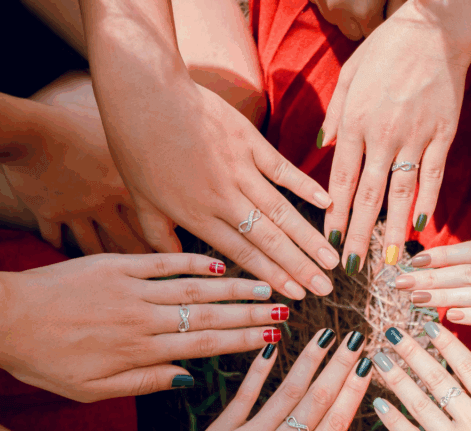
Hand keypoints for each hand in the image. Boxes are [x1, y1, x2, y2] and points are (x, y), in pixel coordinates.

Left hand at [0, 253, 284, 401]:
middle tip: (286, 310)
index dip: (243, 341)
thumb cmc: (45, 361)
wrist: (4, 319)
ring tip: (267, 285)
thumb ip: (144, 383)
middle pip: (209, 314)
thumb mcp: (92, 390)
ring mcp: (132, 287)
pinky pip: (163, 262)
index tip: (273, 339)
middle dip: (252, 313)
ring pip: (194, 287)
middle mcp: (144, 317)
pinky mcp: (117, 264)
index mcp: (140, 351)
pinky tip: (219, 263)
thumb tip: (189, 380)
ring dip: (234, 286)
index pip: (204, 345)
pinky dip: (193, 262)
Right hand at [2, 86, 164, 255]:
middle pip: (126, 238)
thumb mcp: (111, 134)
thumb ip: (131, 149)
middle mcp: (102, 204)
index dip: (162, 236)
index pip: (150, 218)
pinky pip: (55, 238)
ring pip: (93, 245)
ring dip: (104, 257)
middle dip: (140, 256)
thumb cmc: (72, 125)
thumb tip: (155, 141)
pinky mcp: (48, 214)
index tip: (171, 248)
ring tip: (114, 272)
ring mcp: (75, 212)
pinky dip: (60, 247)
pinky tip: (65, 254)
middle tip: (151, 272)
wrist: (28, 132)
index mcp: (122, 185)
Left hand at [84, 330, 373, 430]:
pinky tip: (275, 348)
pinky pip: (244, 395)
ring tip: (327, 335)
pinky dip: (260, 370)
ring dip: (309, 360)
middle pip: (316, 401)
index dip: (354, 393)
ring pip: (286, 391)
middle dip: (340, 366)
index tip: (368, 367)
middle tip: (356, 338)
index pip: (335, 426)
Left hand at [98, 77, 338, 299]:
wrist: (145, 94)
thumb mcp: (141, 200)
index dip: (272, 277)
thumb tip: (175, 264)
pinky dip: (306, 187)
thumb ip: (159, 236)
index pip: (242, 254)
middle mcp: (223, 197)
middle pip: (269, 240)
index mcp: (197, 215)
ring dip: (310, 238)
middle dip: (300, 268)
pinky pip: (283, 170)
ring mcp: (240, 168)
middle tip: (326, 289)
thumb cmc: (137, 147)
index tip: (295, 297)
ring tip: (333, 260)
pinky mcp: (249, 142)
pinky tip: (328, 204)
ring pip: (282, 211)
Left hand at [319, 1, 470, 273]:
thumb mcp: (349, 75)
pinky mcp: (444, 133)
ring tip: (388, 261)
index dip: (336, 214)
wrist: (433, 29)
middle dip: (359, 233)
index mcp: (356, 122)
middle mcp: (383, 135)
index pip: (342, 179)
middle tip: (352, 265)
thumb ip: (335, 115)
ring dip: (393, 230)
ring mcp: (415, 136)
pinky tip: (421, 226)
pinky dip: (427, 201)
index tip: (330, 241)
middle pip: (369, 194)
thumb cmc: (386, 50)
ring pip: (401, 191)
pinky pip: (433, 174)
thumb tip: (321, 149)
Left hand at [370, 325, 470, 430]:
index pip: (468, 367)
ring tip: (379, 358)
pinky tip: (379, 405)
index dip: (446, 343)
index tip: (428, 325)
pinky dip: (393, 421)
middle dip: (413, 352)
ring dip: (397, 378)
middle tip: (393, 331)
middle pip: (437, 378)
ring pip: (419, 404)